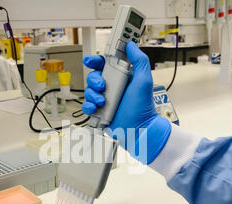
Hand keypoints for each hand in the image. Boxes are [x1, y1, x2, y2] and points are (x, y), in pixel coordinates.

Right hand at [82, 41, 171, 163]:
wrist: (139, 130)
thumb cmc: (143, 108)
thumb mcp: (144, 80)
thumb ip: (140, 60)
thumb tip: (131, 45)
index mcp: (121, 77)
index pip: (105, 64)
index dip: (96, 60)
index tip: (91, 60)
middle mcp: (112, 87)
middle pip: (94, 76)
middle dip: (94, 80)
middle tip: (103, 86)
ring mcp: (105, 99)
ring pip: (89, 91)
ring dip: (93, 95)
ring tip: (103, 101)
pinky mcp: (99, 111)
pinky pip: (87, 106)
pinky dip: (88, 106)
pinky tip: (95, 108)